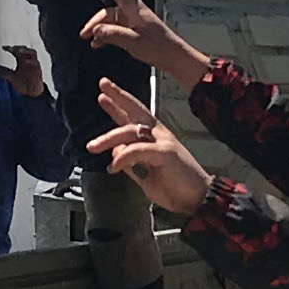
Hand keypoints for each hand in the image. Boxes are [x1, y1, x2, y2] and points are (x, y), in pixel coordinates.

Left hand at [7, 44, 46, 99]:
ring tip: (19, 50)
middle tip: (11, 48)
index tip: (3, 48)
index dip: (10, 48)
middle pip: (24, 49)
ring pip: (33, 52)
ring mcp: (34, 65)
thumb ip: (4, 73)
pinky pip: (36, 63)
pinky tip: (25, 62)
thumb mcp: (11, 77)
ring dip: (26, 50)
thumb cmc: (23, 84)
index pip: (16, 51)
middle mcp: (28, 60)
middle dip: (18, 47)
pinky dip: (31, 61)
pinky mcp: (38, 70)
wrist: (31, 93)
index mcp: (21, 60)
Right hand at [78, 0, 201, 78]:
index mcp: (135, 9)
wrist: (173, 58)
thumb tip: (96, 30)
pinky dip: (104, 34)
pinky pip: (114, 28)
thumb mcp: (133, 42)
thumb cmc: (159, 48)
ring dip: (97, 25)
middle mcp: (134, 11)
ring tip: (85, 35)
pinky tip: (96, 43)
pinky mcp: (134, 31)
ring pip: (110, 17)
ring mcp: (134, 20)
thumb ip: (113, 35)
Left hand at [88, 83, 212, 214]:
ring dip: (108, 138)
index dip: (118, 106)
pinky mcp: (165, 152)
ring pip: (130, 131)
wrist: (196, 199)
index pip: (133, 117)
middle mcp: (159, 135)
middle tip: (102, 88)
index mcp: (153, 139)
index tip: (103, 95)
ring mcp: (163, 141)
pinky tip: (114, 166)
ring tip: (92, 146)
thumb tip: (115, 156)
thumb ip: (131, 164)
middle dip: (118, 97)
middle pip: (135, 111)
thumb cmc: (176, 187)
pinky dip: (123, 157)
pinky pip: (137, 150)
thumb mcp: (145, 175)